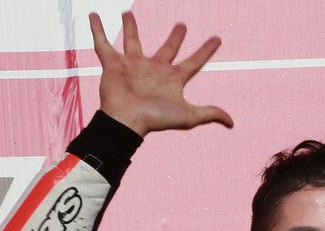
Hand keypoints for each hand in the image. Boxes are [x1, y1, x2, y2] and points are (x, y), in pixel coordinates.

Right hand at [89, 12, 233, 135]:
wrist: (126, 120)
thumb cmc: (155, 119)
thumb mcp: (188, 116)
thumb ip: (209, 114)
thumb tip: (231, 123)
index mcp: (171, 79)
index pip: (194, 62)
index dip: (206, 51)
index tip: (217, 38)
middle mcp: (153, 69)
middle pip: (167, 49)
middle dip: (175, 37)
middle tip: (182, 25)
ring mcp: (132, 65)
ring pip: (132, 40)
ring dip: (130, 27)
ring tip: (127, 13)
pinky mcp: (113, 64)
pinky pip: (103, 43)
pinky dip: (97, 29)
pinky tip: (93, 15)